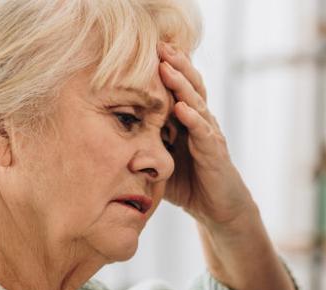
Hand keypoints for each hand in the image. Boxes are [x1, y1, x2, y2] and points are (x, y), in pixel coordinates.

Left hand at [158, 42, 256, 231]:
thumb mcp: (159, 158)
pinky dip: (193, 120)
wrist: (218, 209)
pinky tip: (182, 108)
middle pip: (189, 85)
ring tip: (168, 68)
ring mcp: (209, 135)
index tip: (148, 48)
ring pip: (196, 103)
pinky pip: (204, 133)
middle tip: (160, 45)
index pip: (177, 87)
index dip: (166, 67)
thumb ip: (141, 142)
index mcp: (186, 119)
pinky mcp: (215, 153)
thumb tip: (107, 135)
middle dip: (175, 64)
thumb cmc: (188, 182)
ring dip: (182, 85)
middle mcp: (200, 121)